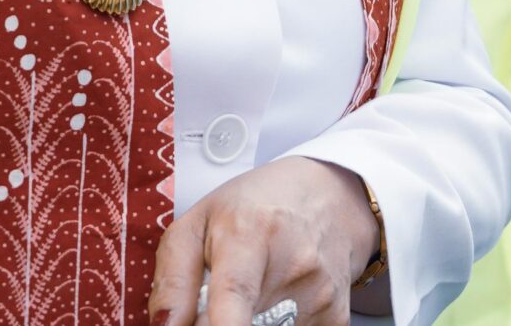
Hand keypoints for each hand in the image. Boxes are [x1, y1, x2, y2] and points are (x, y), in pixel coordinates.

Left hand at [146, 158, 380, 325]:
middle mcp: (294, 264)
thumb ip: (172, 280)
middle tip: (216, 302)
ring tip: (253, 297)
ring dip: (249, 325)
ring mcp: (321, 294)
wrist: (328, 196)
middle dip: (217, 324)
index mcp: (250, 233)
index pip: (234, 294)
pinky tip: (279, 303)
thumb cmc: (254, 208)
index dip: (223, 324)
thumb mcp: (197, 223)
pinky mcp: (337, 317)